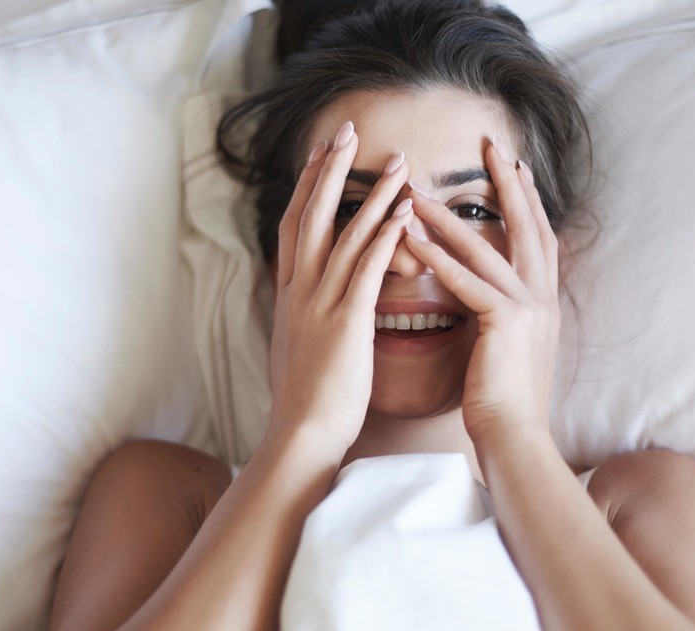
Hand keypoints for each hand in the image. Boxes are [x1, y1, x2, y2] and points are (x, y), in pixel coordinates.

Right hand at [266, 122, 411, 458]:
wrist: (301, 435)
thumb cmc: (306, 400)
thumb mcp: (298, 347)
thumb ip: (305, 318)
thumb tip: (307, 305)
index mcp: (290, 296)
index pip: (294, 227)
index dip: (307, 187)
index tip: (320, 154)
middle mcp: (299, 291)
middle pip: (310, 215)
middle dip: (329, 171)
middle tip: (347, 132)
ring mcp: (320, 304)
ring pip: (343, 234)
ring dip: (371, 194)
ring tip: (396, 162)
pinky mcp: (346, 322)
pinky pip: (366, 268)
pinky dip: (384, 235)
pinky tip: (405, 211)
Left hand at [404, 142, 560, 441]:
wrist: (516, 439)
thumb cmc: (503, 401)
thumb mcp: (507, 347)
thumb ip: (502, 314)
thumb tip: (489, 297)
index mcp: (544, 302)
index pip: (538, 237)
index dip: (528, 200)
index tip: (514, 166)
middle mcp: (543, 297)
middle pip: (528, 225)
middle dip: (510, 183)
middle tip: (493, 145)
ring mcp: (529, 308)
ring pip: (487, 247)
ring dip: (451, 215)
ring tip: (421, 188)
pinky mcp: (506, 323)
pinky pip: (467, 280)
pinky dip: (439, 256)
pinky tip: (412, 237)